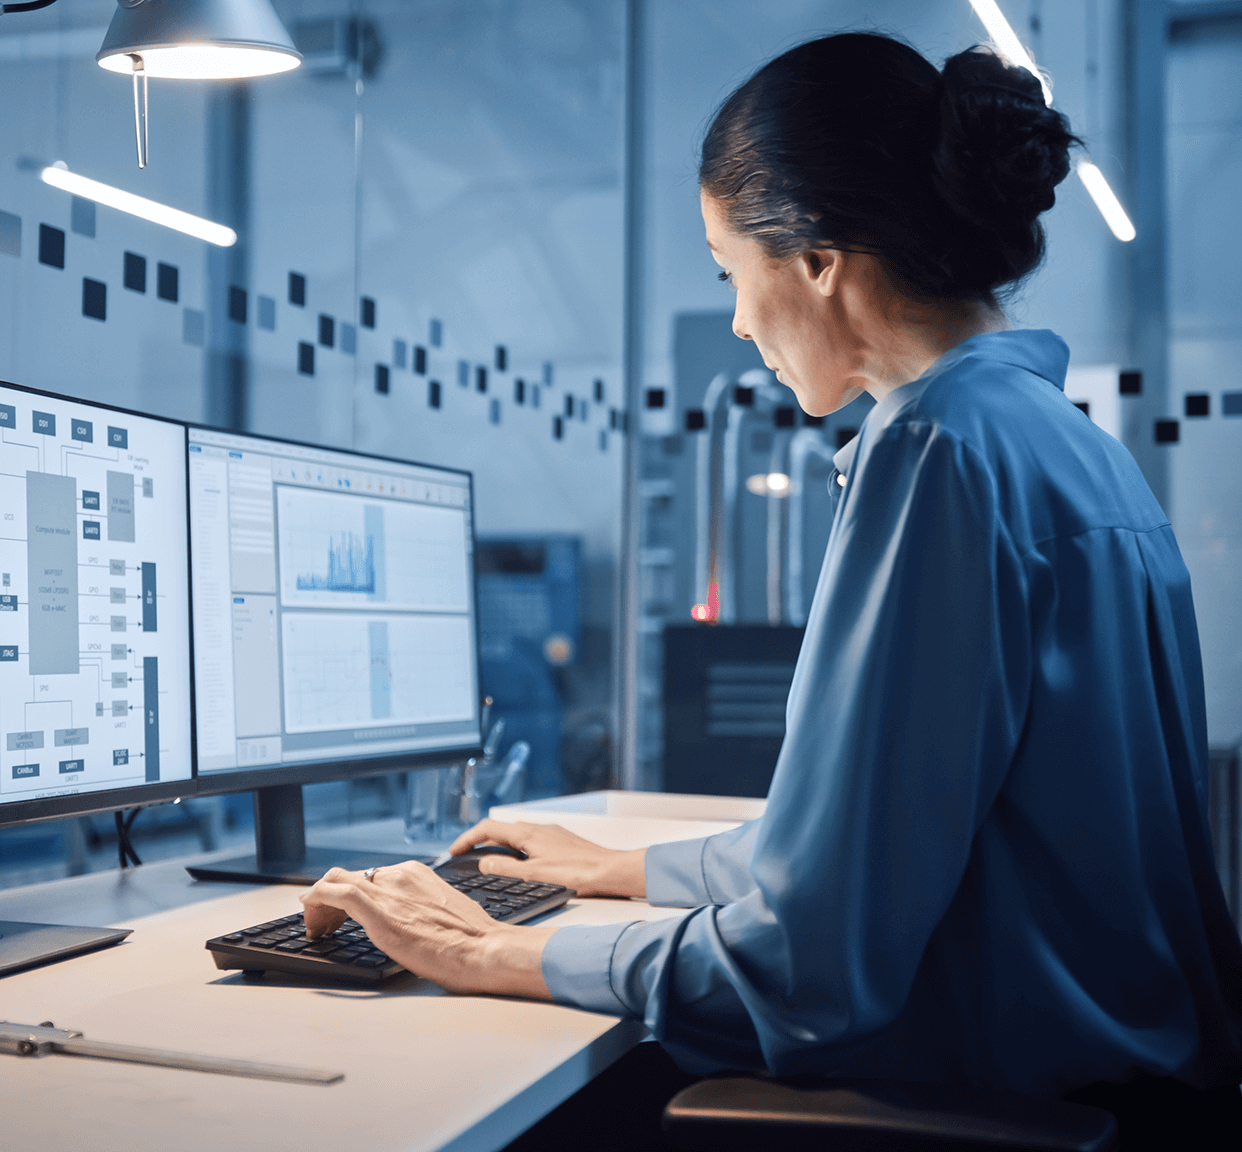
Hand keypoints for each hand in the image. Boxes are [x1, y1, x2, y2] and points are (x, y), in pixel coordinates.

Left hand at [299, 861, 553, 997]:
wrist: (485, 949)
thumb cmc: (472, 940)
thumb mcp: (443, 912)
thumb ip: (421, 908)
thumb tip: (412, 922)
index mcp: (416, 874)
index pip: (371, 876)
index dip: (351, 894)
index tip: (345, 913)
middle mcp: (400, 875)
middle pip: (350, 877)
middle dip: (332, 898)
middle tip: (327, 925)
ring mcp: (388, 890)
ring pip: (337, 881)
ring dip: (321, 902)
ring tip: (318, 927)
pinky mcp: (379, 911)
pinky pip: (336, 893)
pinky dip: (316, 898)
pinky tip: (308, 911)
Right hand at [449, 820, 646, 897]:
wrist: (610, 871)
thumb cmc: (578, 873)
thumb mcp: (534, 875)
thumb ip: (506, 868)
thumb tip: (484, 862)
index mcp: (528, 833)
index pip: (488, 829)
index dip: (467, 839)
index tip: (454, 851)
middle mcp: (538, 829)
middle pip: (501, 830)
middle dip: (480, 842)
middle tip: (466, 857)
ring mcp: (551, 834)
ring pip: (516, 836)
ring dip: (499, 847)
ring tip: (488, 864)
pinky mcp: (561, 843)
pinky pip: (530, 842)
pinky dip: (516, 850)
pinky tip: (521, 866)